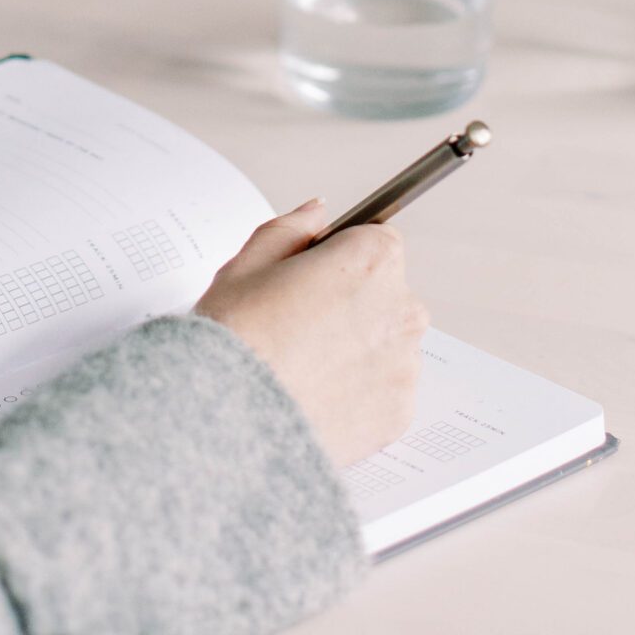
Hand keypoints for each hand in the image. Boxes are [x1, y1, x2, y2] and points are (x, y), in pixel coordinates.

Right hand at [195, 202, 428, 466]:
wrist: (229, 423)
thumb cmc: (234, 341)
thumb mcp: (246, 265)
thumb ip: (291, 229)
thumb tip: (317, 212)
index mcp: (371, 260)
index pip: (374, 240)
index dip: (337, 257)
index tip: (310, 278)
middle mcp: (402, 308)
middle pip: (385, 294)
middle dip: (352, 304)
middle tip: (298, 328)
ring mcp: (405, 364)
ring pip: (385, 345)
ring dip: (358, 350)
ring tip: (303, 368)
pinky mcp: (400, 413)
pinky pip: (384, 392)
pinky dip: (359, 394)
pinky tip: (317, 396)